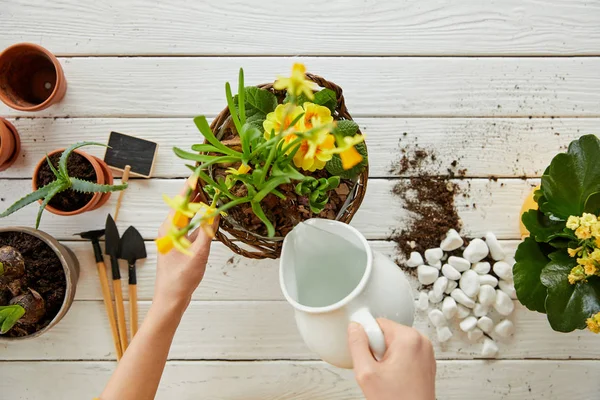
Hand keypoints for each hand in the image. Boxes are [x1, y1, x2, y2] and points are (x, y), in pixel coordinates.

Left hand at [155, 182, 216, 310]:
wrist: (171, 300)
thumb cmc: (180, 280)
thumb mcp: (198, 253)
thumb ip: (207, 231)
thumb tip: (215, 211)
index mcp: (169, 229)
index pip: (181, 202)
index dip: (191, 186)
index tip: (199, 173)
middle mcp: (169, 231)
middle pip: (183, 206)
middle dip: (196, 192)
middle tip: (210, 180)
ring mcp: (174, 238)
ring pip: (187, 216)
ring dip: (198, 205)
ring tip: (211, 193)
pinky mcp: (179, 246)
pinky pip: (190, 226)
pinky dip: (199, 219)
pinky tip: (208, 216)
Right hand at [348, 319, 435, 399]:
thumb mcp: (366, 373)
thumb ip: (357, 345)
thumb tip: (354, 327)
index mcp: (408, 338)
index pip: (377, 322)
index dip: (368, 341)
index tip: (371, 358)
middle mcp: (421, 340)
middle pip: (386, 332)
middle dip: (377, 350)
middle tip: (379, 371)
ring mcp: (426, 351)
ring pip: (394, 343)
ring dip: (386, 357)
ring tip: (388, 376)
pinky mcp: (426, 360)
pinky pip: (404, 352)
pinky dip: (397, 362)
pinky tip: (396, 378)